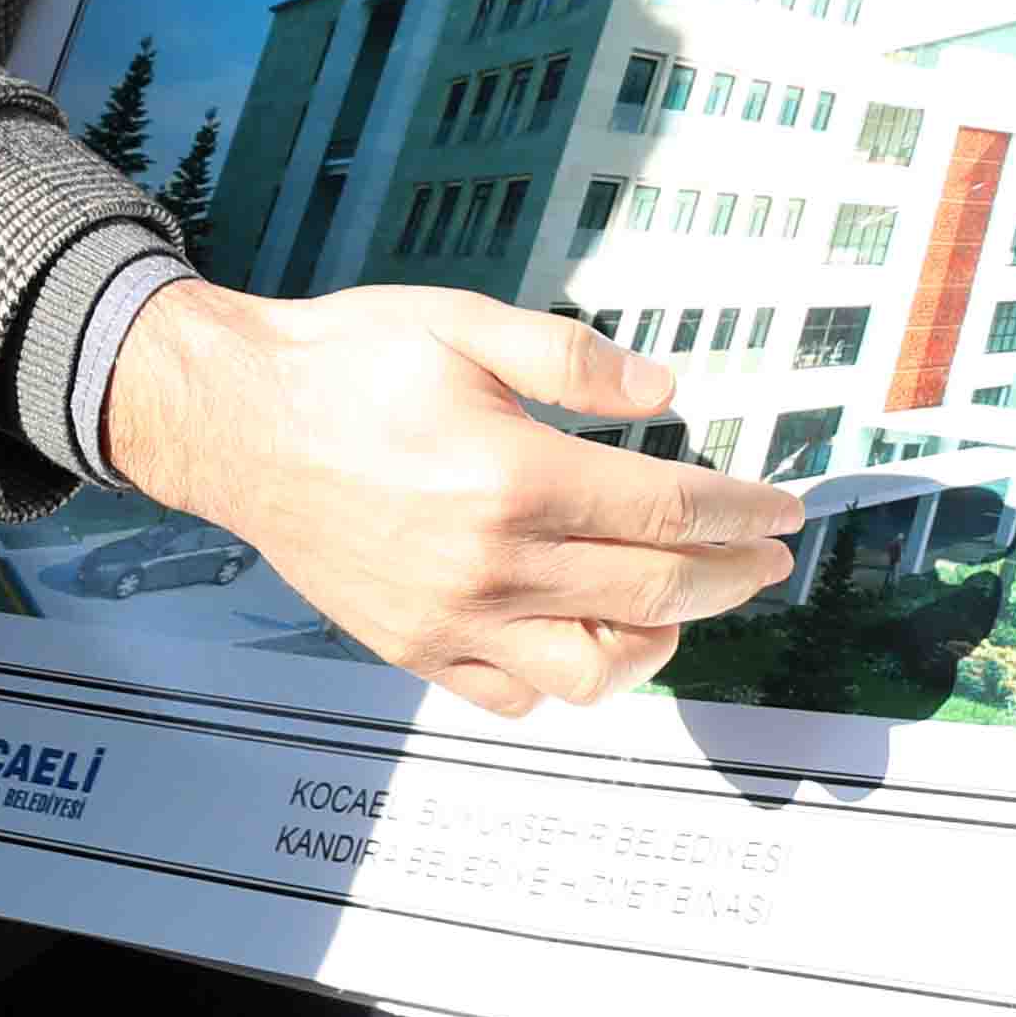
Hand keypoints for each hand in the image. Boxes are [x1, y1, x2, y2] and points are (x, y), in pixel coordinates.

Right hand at [103, 285, 803, 715]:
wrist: (233, 419)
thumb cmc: (341, 363)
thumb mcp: (460, 322)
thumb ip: (569, 357)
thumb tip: (664, 392)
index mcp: (512, 476)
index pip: (668, 511)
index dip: (741, 513)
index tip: (781, 510)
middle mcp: (490, 562)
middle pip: (655, 590)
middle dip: (732, 574)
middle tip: (766, 558)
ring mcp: (452, 617)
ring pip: (595, 669)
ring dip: (660, 640)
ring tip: (679, 603)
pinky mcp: (414, 646)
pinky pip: (517, 694)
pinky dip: (568, 677)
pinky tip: (584, 632)